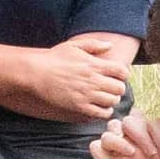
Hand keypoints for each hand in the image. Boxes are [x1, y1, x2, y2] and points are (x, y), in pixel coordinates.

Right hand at [18, 42, 132, 121]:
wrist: (37, 73)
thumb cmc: (54, 59)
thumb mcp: (73, 46)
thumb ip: (93, 45)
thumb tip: (109, 45)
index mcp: (94, 65)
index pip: (122, 72)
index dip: (123, 75)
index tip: (117, 76)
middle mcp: (94, 80)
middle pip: (120, 88)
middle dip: (118, 88)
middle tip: (111, 88)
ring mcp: (87, 94)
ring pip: (112, 102)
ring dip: (111, 100)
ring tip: (105, 98)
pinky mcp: (80, 106)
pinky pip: (101, 113)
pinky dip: (104, 112)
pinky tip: (99, 108)